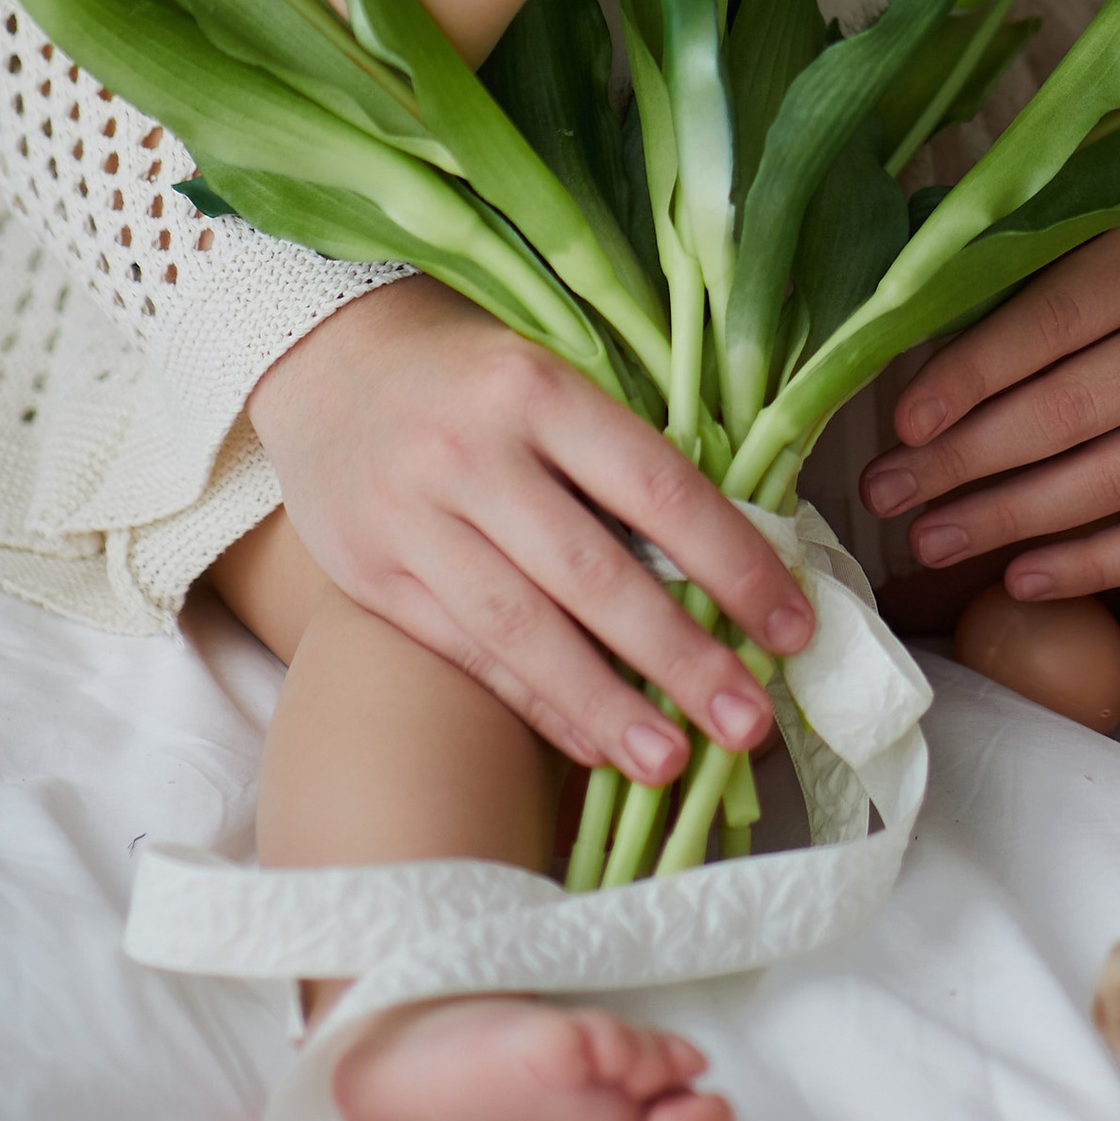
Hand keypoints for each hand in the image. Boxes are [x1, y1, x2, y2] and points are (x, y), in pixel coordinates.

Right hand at [248, 277, 815, 784]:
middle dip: (681, 657)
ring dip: (607, 706)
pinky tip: (594, 746)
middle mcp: (471, 454)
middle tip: (751, 720)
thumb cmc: (473, 372)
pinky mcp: (371, 577)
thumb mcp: (549, 374)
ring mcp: (412, 519)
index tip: (793, 626)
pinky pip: (468, 653)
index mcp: (538, 388)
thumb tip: (737, 557)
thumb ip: (621, 455)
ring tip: (674, 762)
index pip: (657, 486)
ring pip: (524, 631)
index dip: (733, 562)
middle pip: (593, 574)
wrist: (326, 358)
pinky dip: (537, 705)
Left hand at [856, 157, 1119, 595]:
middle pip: (1065, 414)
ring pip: (1111, 484)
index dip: (969, 376)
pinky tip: (1027, 578)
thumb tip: (943, 288)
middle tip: (887, 493)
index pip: (1049, 324)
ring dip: (1010, 520)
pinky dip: (1100, 564)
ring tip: (931, 540)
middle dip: (963, 461)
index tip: (902, 418)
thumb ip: (1072, 237)